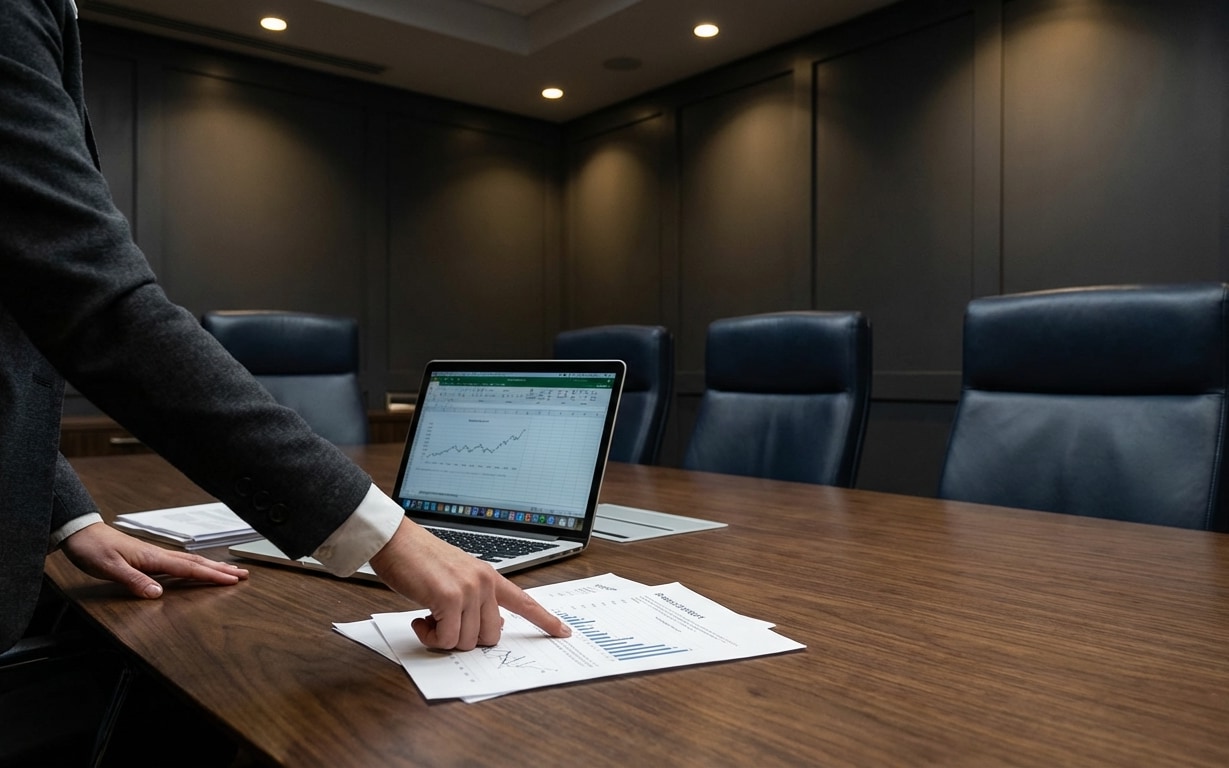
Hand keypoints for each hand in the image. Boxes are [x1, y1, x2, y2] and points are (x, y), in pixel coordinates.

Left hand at [61, 521, 248, 597]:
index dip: (212, 575)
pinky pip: (179, 563)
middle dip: (221, 570)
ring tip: (228, 571)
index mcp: (153, 558)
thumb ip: (135, 581)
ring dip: (211, 567)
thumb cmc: (93, 549)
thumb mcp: (110, 568)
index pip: (189, 568)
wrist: (81, 533)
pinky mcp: (148, 557)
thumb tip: (158, 594)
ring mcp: (154, 555)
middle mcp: (158, 555)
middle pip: (197, 563)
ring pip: (190, 562)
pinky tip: (197, 569)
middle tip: (243, 574)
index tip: (232, 580)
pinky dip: (195, 566)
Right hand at [368, 518, 570, 650]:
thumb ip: (477, 600)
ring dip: (443, 638)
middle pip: (491, 636)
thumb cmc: (420, 560)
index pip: (524, 601)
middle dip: (466, 640)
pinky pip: (446, 638)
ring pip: (467, 641)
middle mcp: (483, 583)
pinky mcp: (448, 598)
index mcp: (489, 577)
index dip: (545, 620)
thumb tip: (492, 627)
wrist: (396, 541)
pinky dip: (430, 637)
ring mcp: (468, 590)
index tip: (564, 632)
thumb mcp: (457, 577)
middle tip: (444, 625)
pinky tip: (420, 619)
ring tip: (428, 618)